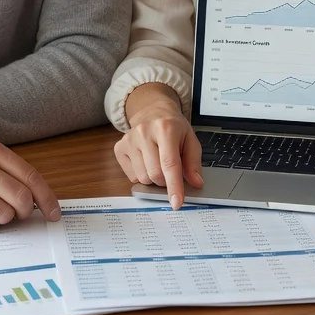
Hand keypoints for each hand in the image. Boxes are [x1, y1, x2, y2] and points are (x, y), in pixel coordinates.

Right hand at [114, 83, 202, 208]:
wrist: (152, 111)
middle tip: (171, 170)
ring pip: (142, 178)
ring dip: (153, 178)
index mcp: (165, 128)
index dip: (174, 186)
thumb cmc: (173, 127)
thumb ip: (194, 162)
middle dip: (166, 181)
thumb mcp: (190, 139)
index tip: (176, 203)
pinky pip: (132, 176)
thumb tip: (196, 183)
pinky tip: (146, 161)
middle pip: (155, 174)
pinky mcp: (119, 147)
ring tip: (157, 162)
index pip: (170, 163)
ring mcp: (129, 140)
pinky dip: (141, 175)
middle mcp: (144, 132)